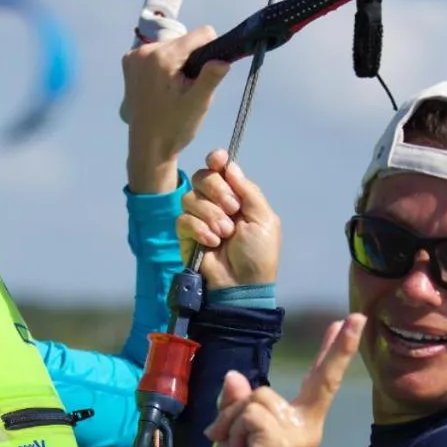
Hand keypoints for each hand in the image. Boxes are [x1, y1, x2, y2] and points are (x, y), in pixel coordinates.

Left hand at [122, 25, 230, 192]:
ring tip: (174, 89)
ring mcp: (133, 56)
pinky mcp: (128, 63)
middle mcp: (144, 50)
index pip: (201, 35)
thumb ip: (211, 77)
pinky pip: (156, 53)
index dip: (211, 51)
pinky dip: (163, 64)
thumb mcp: (198, 103)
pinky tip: (162, 86)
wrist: (148, 147)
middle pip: (184, 40)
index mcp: (162, 57)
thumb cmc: (175, 127)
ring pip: (171, 46)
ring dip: (178, 62)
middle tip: (186, 88)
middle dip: (191, 59)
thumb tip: (224, 59)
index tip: (207, 72)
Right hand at [176, 150, 279, 289]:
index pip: (220, 169)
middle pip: (202, 177)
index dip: (216, 161)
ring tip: (224, 234)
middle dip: (218, 191)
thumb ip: (248, 191)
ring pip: (191, 198)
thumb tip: (230, 166)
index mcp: (236, 197)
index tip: (218, 160)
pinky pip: (183, 219)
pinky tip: (211, 243)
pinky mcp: (185, 235)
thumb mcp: (264, 219)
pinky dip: (198, 229)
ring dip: (210, 215)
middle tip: (232, 211)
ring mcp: (199, 219)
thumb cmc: (258, 254)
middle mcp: (216, 204)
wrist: (242, 285)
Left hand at [207, 314, 366, 446]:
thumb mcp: (235, 433)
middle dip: (338, 348)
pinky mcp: (281, 437)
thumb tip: (235, 376)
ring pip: (257, 396)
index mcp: (300, 422)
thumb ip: (239, 405)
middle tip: (354, 318)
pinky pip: (248, 411)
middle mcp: (305, 425)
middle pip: (319, 379)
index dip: (333, 353)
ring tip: (230, 442)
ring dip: (233, 416)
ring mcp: (297, 431)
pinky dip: (231, 425)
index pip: (319, 382)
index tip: (349, 324)